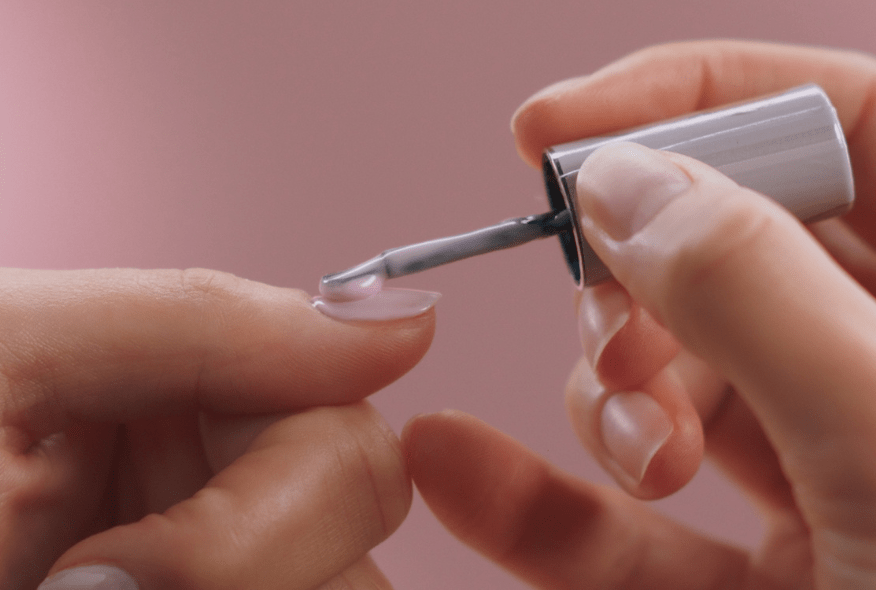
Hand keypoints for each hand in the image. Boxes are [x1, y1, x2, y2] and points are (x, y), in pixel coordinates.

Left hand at [0, 268, 433, 588]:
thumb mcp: (15, 354)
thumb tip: (407, 321)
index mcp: (189, 397)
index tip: (144, 562)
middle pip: (357, 529)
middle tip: (89, 589)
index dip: (278, 500)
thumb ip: (207, 319)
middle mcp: (223, 487)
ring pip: (349, 588)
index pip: (343, 434)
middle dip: (249, 564)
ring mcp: (226, 564)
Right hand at [403, 40, 875, 588]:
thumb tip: (617, 182)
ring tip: (626, 441)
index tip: (551, 128)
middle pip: (734, 243)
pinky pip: (628, 517)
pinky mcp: (758, 576)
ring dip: (608, 390)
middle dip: (636, 264)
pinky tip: (448, 466)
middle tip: (598, 302)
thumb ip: (754, 291)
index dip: (690, 99)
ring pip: (676, 373)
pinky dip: (535, 495)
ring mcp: (826, 476)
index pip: (842, 118)